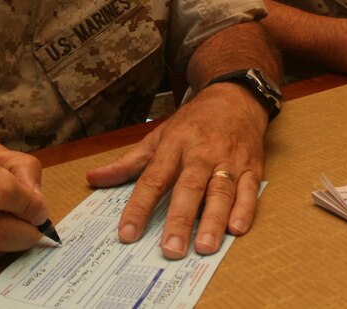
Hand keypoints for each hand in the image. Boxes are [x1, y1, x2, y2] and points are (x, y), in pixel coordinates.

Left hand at [85, 83, 268, 259]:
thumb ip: (128, 162)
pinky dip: (245, 210)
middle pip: (189, 188)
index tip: (127, 233)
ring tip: (205, 247)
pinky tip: (236, 229)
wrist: (236, 96)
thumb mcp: (159, 135)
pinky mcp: (252, 167)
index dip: (139, 207)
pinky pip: (250, 190)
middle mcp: (201, 153)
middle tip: (171, 250)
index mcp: (174, 145)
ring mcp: (228, 160)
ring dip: (213, 220)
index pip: (153, 179)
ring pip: (221, 192)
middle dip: (180, 220)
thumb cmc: (194, 121)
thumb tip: (94, 179)